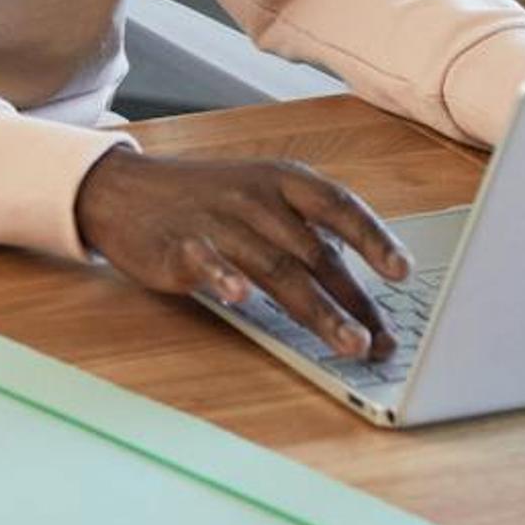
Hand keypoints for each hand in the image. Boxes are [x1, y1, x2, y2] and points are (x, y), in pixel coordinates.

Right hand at [72, 149, 405, 361]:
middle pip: (314, 254)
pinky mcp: (176, 245)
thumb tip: (362, 294)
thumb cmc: (205, 200)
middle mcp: (253, 197)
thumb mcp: (260, 198)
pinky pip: (206, 261)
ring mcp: (215, 221)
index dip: (374, 238)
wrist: (122, 189)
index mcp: (280, 181)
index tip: (402, 271)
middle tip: (382, 342)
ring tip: (348, 343)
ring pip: (275, 268)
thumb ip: (306, 236)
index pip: (339, 206)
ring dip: (317, 309)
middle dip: (354, 301)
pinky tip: (240, 297)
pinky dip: (223, 278)